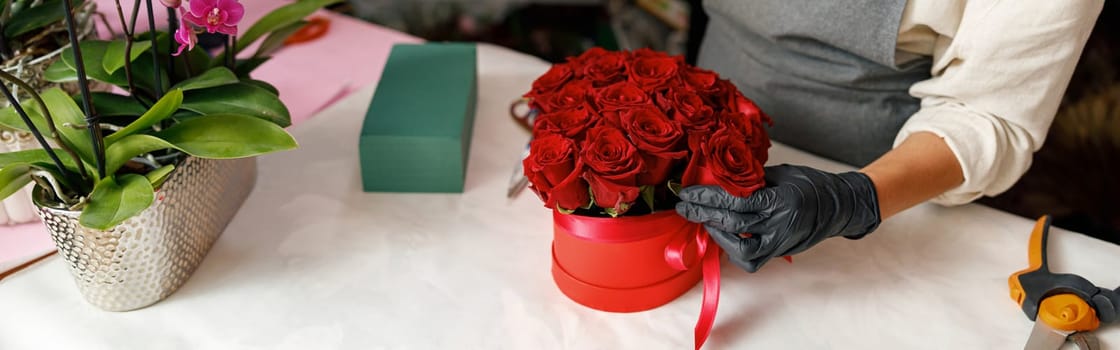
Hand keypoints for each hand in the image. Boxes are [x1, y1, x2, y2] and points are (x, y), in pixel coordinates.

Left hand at [675, 164, 881, 271]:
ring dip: (716, 235)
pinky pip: (751, 259)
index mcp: (780, 199)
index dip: (708, 197)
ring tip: (702, 221)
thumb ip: (751, 179)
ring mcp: (781, 241)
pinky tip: (722, 237)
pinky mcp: (780, 251)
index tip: (688, 192)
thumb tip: (718, 179)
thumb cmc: (810, 183)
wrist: (840, 205)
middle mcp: (780, 224)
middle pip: (733, 223)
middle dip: (703, 214)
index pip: (735, 201)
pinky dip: (733, 250)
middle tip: (683, 206)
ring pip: (740, 248)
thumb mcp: (780, 173)